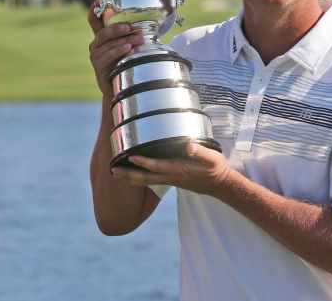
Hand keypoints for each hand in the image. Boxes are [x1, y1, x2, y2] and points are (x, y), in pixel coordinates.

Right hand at [87, 1, 143, 97]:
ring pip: (108, 44)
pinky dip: (118, 52)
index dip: (95, 11)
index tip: (97, 1)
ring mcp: (96, 57)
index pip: (94, 21)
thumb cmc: (128, 65)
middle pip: (103, 32)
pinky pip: (108, 57)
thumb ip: (133, 37)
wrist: (124, 89)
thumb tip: (147, 26)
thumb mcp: (130, 48)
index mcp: (102, 38)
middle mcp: (96, 45)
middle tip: (131, 27)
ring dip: (124, 40)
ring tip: (138, 39)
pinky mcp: (98, 68)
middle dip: (118, 28)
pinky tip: (128, 49)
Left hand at [111, 143, 232, 195]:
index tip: (130, 158)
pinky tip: (133, 175)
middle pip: (145, 178)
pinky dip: (139, 178)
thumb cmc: (215, 169)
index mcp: (178, 170)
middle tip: (112, 172)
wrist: (219, 184)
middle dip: (128, 175)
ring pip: (146, 181)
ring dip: (130, 178)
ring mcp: (170, 180)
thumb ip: (201, 152)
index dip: (143, 163)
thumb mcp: (212, 158)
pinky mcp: (171, 180)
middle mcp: (171, 177)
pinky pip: (151, 180)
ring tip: (115, 174)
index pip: (157, 167)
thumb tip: (190, 147)